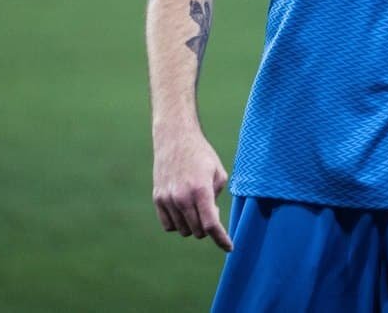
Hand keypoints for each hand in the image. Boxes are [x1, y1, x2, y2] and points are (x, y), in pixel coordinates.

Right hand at [152, 129, 232, 250]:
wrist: (175, 139)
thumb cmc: (201, 155)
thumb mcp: (218, 173)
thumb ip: (216, 198)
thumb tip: (211, 219)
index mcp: (201, 190)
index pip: (211, 225)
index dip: (221, 239)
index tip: (229, 247)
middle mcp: (182, 197)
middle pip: (198, 231)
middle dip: (208, 227)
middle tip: (210, 209)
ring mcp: (167, 199)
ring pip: (183, 231)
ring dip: (193, 225)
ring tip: (196, 205)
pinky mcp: (157, 199)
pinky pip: (169, 225)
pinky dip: (178, 223)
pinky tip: (183, 210)